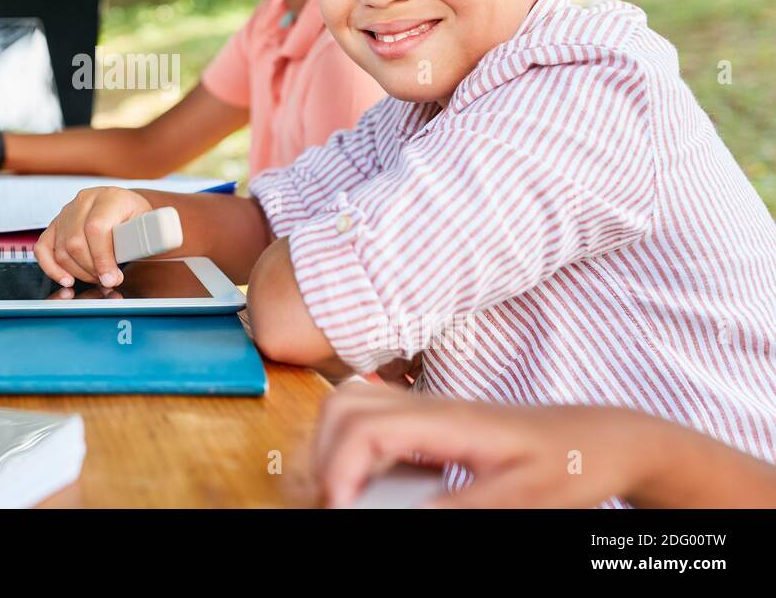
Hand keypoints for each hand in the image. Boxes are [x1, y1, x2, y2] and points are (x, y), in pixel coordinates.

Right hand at [34, 187, 152, 288]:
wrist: (126, 208)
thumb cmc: (137, 218)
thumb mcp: (148, 224)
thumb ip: (146, 239)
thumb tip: (145, 252)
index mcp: (110, 198)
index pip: (96, 228)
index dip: (102, 258)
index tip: (112, 278)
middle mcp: (85, 201)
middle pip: (76, 241)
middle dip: (91, 269)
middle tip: (107, 280)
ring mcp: (67, 211)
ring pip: (62, 248)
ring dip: (77, 271)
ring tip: (96, 277)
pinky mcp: (56, 224)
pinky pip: (43, 247)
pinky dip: (51, 267)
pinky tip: (66, 278)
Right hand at [313, 381, 661, 508]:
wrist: (603, 439)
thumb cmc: (573, 461)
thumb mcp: (525, 498)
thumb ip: (464, 508)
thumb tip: (406, 518)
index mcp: (450, 420)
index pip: (365, 427)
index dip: (337, 469)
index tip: (338, 508)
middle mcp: (430, 407)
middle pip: (343, 407)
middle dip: (321, 456)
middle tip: (333, 503)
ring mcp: (428, 411)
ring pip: (351, 409)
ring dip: (333, 449)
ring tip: (344, 496)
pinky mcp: (431, 424)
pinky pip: (373, 423)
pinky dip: (355, 451)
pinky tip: (374, 485)